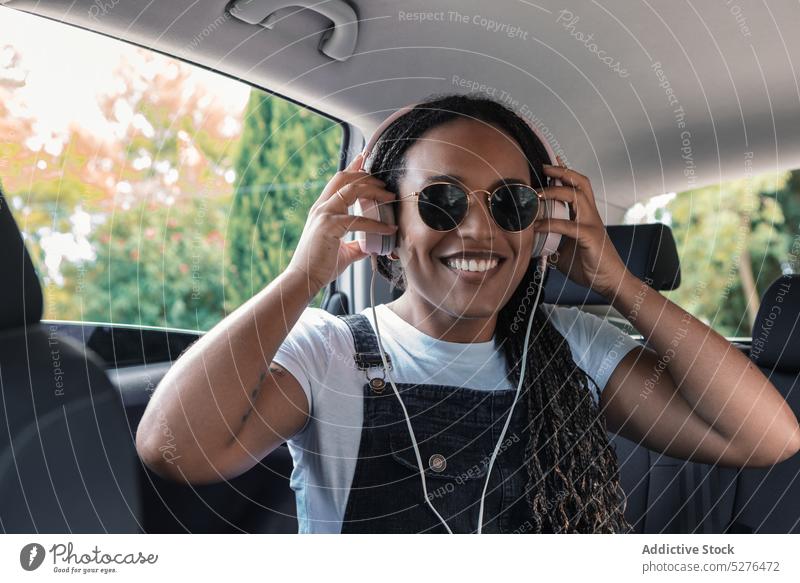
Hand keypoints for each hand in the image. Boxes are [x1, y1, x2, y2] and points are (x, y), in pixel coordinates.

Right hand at [286, 152, 397, 292]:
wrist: (303, 279)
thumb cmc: (320, 266)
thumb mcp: (342, 251)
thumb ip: (356, 245)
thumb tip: (372, 246)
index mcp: (322, 209)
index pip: (337, 181)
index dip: (352, 168)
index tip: (364, 158)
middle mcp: (321, 208)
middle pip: (344, 179)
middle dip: (366, 176)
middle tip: (385, 183)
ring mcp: (323, 215)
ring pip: (350, 190)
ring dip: (373, 190)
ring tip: (390, 197)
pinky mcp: (329, 227)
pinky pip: (358, 220)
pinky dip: (377, 223)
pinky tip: (389, 228)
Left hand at [533, 156, 630, 297]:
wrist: (610, 282)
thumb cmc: (589, 266)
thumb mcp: (565, 250)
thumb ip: (551, 241)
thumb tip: (532, 240)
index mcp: (586, 215)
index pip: (578, 185)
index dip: (566, 171)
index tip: (551, 160)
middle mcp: (590, 215)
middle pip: (580, 183)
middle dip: (561, 172)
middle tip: (542, 167)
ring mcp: (592, 224)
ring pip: (576, 197)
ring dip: (554, 191)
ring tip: (536, 193)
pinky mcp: (589, 237)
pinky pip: (567, 226)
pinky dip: (550, 224)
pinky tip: (536, 227)